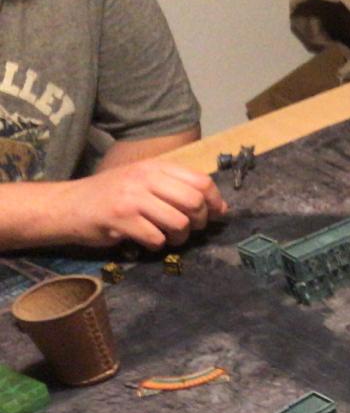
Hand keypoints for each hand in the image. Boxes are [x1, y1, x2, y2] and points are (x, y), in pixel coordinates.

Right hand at [56, 159, 227, 249]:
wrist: (68, 205)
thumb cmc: (112, 195)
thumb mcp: (144, 181)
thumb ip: (177, 188)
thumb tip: (219, 206)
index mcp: (155, 167)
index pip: (201, 181)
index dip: (215, 201)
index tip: (215, 214)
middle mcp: (145, 178)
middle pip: (194, 202)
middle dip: (199, 222)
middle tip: (189, 229)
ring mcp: (132, 198)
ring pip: (179, 222)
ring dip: (179, 237)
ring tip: (168, 237)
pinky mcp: (121, 219)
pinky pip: (156, 238)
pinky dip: (157, 245)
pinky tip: (148, 241)